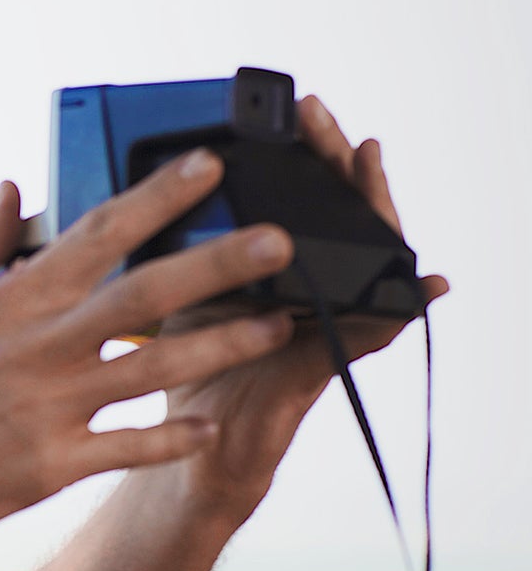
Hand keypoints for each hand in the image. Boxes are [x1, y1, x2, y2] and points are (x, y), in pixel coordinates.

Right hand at [0, 150, 301, 547]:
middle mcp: (37, 346)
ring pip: (154, 368)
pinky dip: (171, 438)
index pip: (96, 232)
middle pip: (146, 293)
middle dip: (219, 261)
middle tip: (279, 239)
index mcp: (10, 299)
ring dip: (222, 345)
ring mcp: (47, 407)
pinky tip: (211, 427)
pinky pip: (128, 446)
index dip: (158, 195)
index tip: (209, 165)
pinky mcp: (49, 465)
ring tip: (276, 326)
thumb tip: (14, 192)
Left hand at [150, 96, 448, 516]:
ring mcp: (316, 326)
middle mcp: (296, 292)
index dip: (295, 157)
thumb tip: (145, 196)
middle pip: (329, 218)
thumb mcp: (166, 304)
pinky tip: (425, 285)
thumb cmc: (176, 377)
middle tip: (327, 122)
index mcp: (257, 274)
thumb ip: (170, 257)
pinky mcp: (320, 369)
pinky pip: (369, 335)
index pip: (286, 202)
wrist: (180, 461)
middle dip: (331, 165)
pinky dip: (398, 309)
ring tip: (373, 168)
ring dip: (373, 214)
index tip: (291, 110)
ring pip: (362, 262)